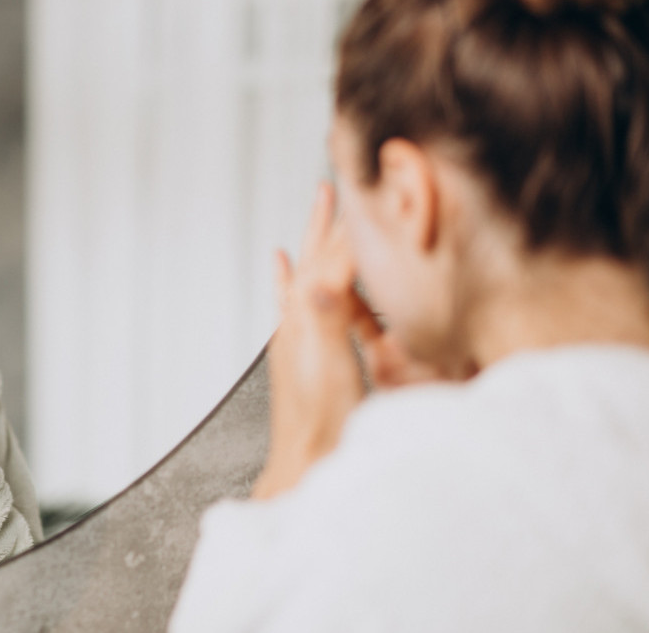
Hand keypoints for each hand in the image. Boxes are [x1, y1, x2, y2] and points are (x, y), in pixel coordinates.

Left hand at [252, 183, 374, 498]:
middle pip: (317, 257)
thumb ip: (325, 319)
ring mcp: (298, 336)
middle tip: (336, 182)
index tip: (365, 188)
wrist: (302, 466)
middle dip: (330, 221)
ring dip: (317, 239)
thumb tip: (314, 274)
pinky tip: (282, 264)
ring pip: (309, 272)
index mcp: (307, 320)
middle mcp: (298, 321)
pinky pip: (294, 301)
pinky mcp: (302, 353)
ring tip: (319, 206)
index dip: (351, 226)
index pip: (333, 259)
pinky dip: (290, 277)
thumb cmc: (321, 425)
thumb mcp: (330, 367)